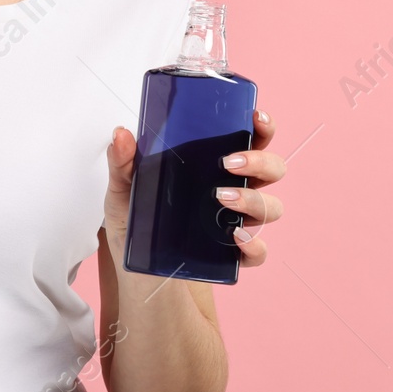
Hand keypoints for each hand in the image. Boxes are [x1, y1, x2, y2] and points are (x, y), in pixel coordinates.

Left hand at [104, 109, 287, 266]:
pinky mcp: (232, 256)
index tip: (255, 117)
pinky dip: (253, 245)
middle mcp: (231, 192)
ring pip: (271, 207)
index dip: (261, 128)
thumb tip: (121, 134)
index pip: (249, 142)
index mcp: (211, 169)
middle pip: (271, 170)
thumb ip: (122, 163)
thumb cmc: (136, 226)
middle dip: (260, 162)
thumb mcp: (122, 192)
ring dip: (253, 200)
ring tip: (221, 198)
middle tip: (229, 162)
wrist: (137, 274)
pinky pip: (258, 251)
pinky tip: (235, 237)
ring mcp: (235, 223)